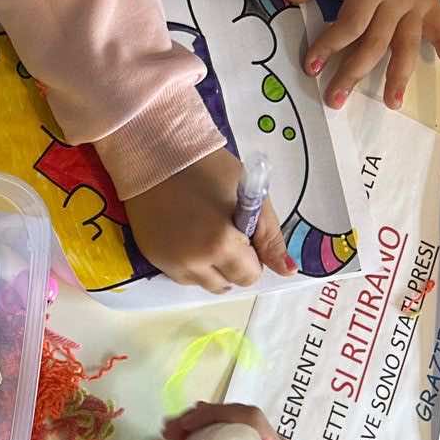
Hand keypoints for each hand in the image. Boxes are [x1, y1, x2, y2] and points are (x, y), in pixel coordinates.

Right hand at [123, 147, 292, 292]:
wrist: (156, 155)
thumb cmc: (208, 169)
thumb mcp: (251, 197)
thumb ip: (270, 237)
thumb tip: (287, 270)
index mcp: (220, 245)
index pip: (249, 276)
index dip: (253, 256)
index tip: (244, 234)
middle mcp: (193, 262)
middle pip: (225, 284)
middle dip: (232, 265)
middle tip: (225, 232)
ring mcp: (170, 263)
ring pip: (202, 283)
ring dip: (210, 267)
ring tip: (204, 235)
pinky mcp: (152, 258)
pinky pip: (180, 275)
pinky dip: (190, 263)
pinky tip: (187, 237)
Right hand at [158, 402, 329, 439]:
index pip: (248, 420)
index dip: (213, 416)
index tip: (183, 427)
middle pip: (244, 419)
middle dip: (205, 419)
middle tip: (172, 432)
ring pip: (246, 427)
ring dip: (213, 426)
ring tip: (181, 436)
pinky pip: (251, 439)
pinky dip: (225, 437)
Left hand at [288, 0, 439, 110]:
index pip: (352, 23)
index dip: (329, 46)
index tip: (311, 66)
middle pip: (376, 42)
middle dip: (354, 73)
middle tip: (334, 100)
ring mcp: (418, 1)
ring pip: (408, 45)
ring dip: (400, 76)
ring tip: (391, 104)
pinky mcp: (431, 2)